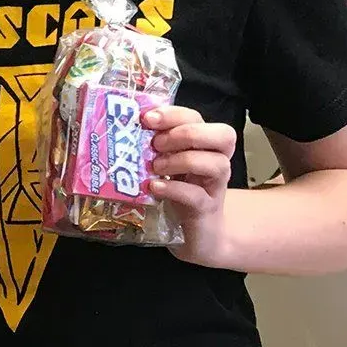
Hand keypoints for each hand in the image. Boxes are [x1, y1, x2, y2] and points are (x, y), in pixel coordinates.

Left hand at [140, 106, 238, 266]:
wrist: (198, 231)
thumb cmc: (180, 190)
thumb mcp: (168, 162)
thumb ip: (156, 144)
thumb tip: (124, 124)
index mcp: (206, 144)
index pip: (198, 117)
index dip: (174, 114)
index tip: (147, 119)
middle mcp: (217, 160)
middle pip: (223, 135)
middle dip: (186, 134)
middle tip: (156, 145)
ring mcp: (215, 185)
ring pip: (216, 164)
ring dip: (182, 160)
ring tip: (155, 167)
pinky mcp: (206, 209)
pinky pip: (196, 195)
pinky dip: (174, 189)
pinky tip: (154, 187)